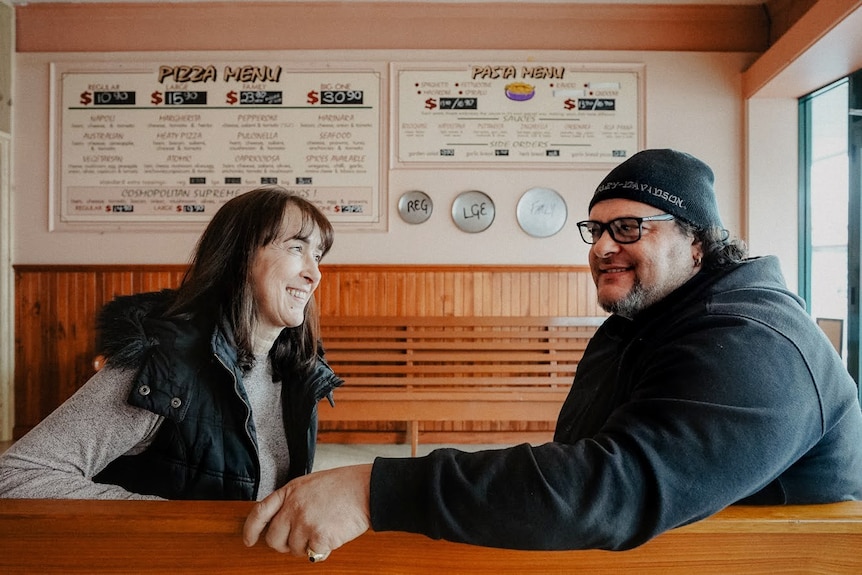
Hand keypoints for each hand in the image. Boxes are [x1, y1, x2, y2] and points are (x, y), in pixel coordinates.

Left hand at [243, 463, 372, 560]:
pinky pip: (312, 555)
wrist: (366, 489)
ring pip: (293, 550)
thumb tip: (282, 524)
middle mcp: (293, 507)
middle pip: (273, 539)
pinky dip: (321, 550)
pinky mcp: (318, 537)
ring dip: (306, 546)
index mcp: (290, 491)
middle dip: (284, 544)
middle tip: (300, 538)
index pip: (260, 512)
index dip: (251, 529)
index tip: (249, 540)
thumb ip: (293, 501)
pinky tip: (332, 535)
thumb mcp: (310, 485)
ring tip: (323, 530)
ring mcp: (304, 523)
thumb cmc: (343, 486)